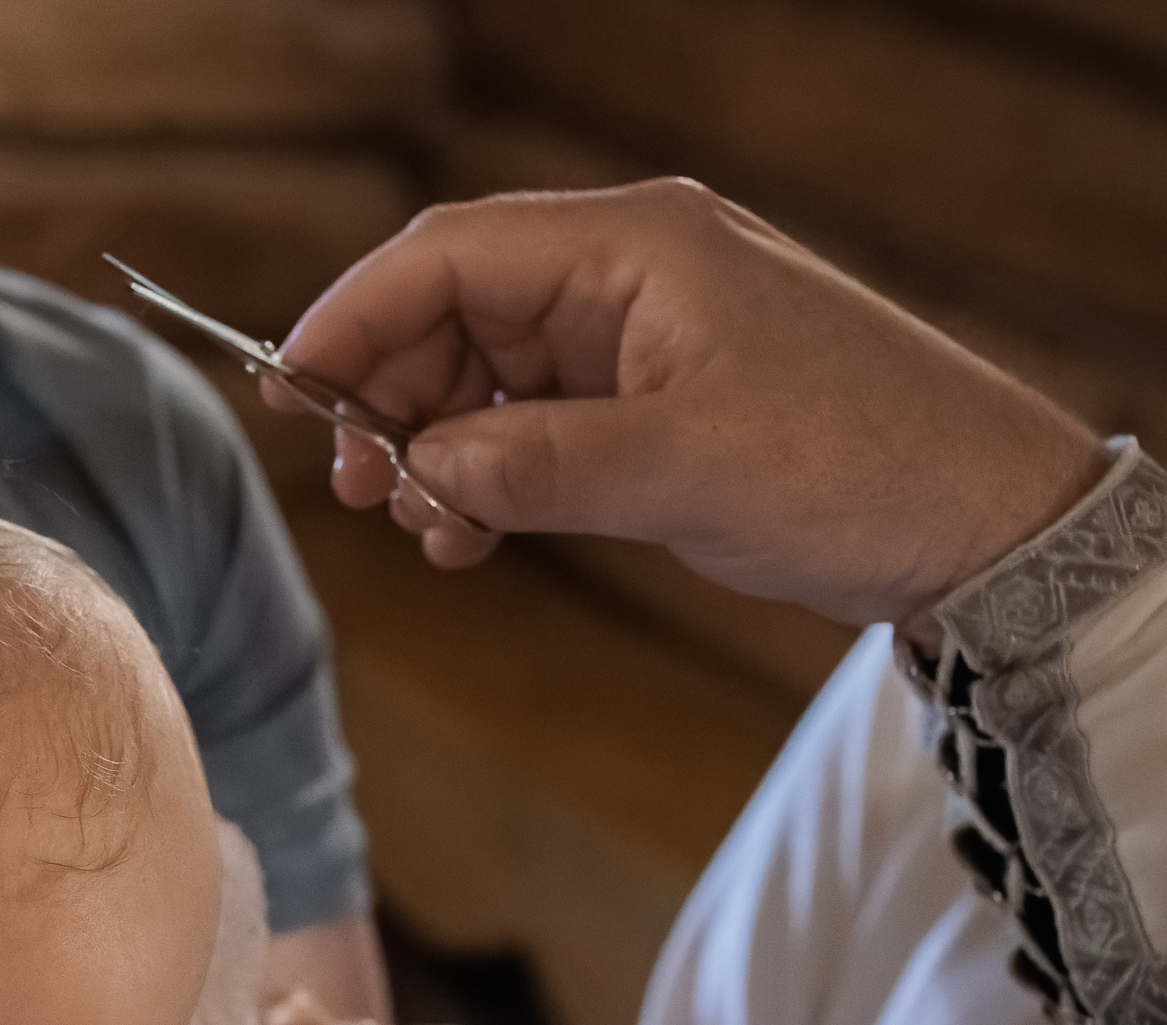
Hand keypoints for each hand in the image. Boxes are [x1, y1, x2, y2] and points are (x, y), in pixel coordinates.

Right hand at [272, 178, 1107, 622]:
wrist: (980, 522)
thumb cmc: (855, 467)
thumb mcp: (678, 470)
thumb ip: (529, 464)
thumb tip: (416, 468)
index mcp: (635, 249)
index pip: (449, 255)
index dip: (351, 318)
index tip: (287, 392)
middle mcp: (628, 275)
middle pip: (453, 311)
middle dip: (387, 397)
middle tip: (356, 487)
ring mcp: (639, 338)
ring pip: (482, 374)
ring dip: (434, 448)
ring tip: (425, 526)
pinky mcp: (651, 400)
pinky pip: (530, 423)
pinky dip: (487, 474)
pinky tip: (473, 533)